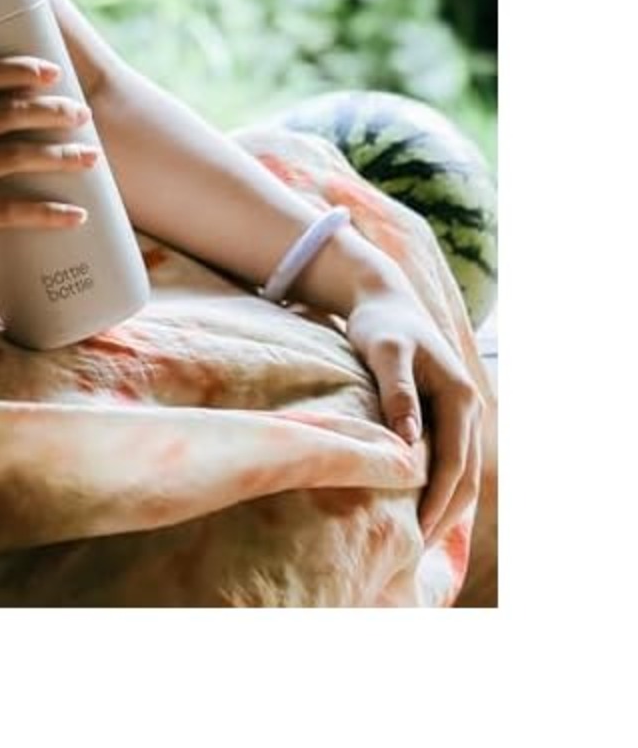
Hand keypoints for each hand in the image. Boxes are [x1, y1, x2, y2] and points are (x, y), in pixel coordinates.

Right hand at [0, 56, 99, 268]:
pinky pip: (4, 211)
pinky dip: (46, 212)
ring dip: (58, 154)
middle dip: (51, 111)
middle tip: (82, 114)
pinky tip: (74, 214)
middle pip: (4, 114)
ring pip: (11, 156)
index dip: (17, 71)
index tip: (51, 71)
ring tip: (89, 155)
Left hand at [344, 285, 484, 545]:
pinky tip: (418, 509)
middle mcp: (469, 408)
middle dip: (444, 515)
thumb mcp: (385, 351)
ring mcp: (461, 413)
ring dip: (444, 507)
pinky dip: (440, 488)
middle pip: (465, 477)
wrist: (384, 301)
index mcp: (460, 396)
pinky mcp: (446, 416)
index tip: (417, 531)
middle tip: (414, 550)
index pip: (453, 463)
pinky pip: (450, 461)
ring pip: (461, 473)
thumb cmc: (380, 325)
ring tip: (416, 540)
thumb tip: (409, 440)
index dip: (437, 500)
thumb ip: (397, 392)